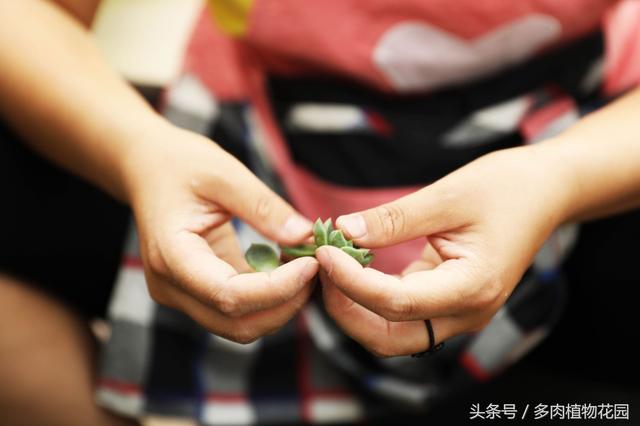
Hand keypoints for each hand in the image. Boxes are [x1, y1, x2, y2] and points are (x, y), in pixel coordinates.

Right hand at [123, 124, 318, 342]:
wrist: (148, 168)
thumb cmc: (181, 164)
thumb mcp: (225, 174)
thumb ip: (264, 207)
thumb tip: (305, 236)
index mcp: (171, 256)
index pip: (228, 295)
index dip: (277, 288)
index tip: (312, 264)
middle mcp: (171, 286)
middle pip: (236, 322)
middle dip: (285, 303)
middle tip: (317, 268)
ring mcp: (183, 294)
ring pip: (240, 325)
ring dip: (280, 306)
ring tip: (307, 269)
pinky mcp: (198, 292)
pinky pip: (239, 309)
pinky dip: (270, 297)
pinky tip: (290, 270)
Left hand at [317, 144, 573, 356]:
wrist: (545, 192)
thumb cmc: (506, 188)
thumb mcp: (448, 196)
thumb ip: (394, 219)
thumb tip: (343, 231)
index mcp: (472, 288)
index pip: (395, 303)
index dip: (351, 281)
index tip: (323, 251)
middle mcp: (466, 312)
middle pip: (389, 337)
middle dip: (346, 310)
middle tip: (319, 268)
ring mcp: (457, 311)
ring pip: (391, 332)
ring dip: (354, 308)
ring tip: (328, 268)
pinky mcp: (446, 300)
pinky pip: (400, 313)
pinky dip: (369, 297)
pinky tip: (350, 267)